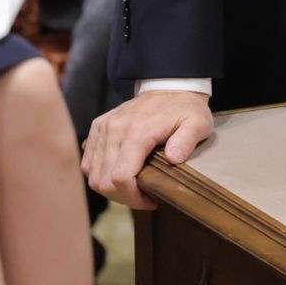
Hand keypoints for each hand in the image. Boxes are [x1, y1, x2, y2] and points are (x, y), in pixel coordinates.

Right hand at [82, 91, 213, 210]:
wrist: (169, 86)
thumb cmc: (185, 109)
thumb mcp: (197, 123)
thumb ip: (187, 140)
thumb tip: (173, 158)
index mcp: (137, 131)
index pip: (120, 178)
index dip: (133, 198)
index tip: (151, 198)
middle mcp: (114, 128)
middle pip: (104, 182)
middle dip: (123, 197)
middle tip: (143, 196)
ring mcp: (103, 127)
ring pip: (93, 176)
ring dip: (110, 188)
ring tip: (132, 187)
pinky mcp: (98, 126)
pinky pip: (88, 163)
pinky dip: (99, 174)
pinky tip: (119, 173)